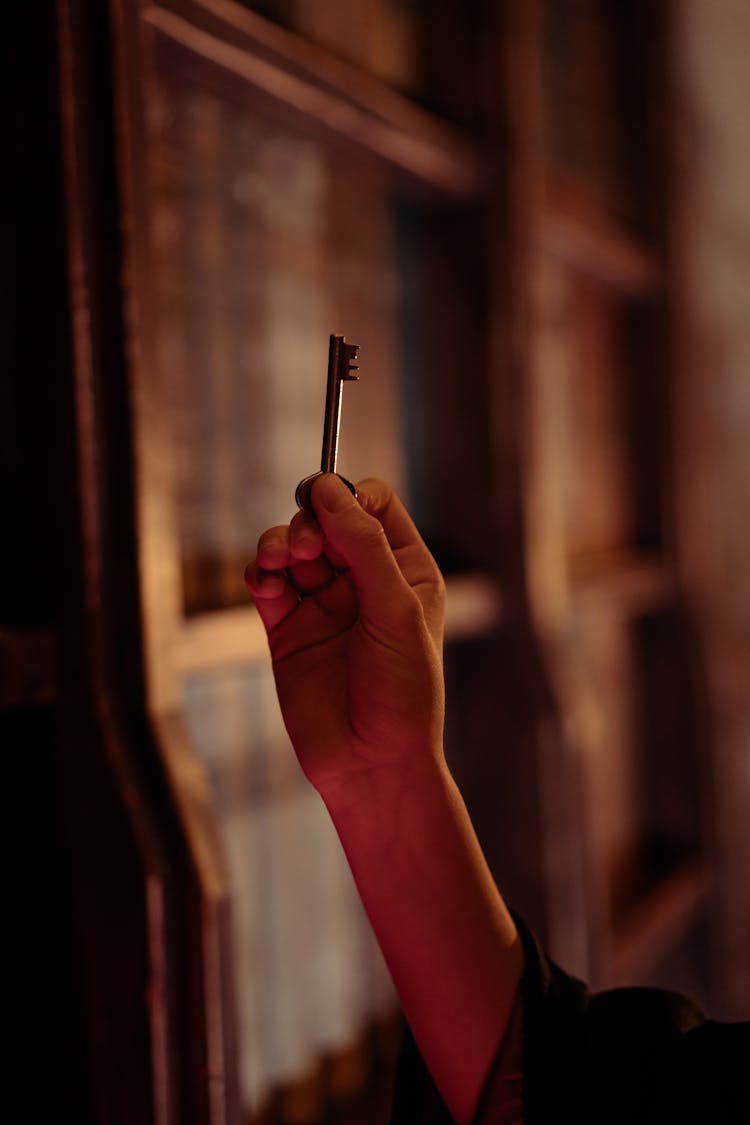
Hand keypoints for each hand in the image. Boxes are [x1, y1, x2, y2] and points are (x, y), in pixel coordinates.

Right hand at [244, 475, 445, 798]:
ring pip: (291, 547)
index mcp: (405, 570)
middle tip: (303, 547)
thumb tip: (327, 490)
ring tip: (278, 562)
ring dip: (278, 543)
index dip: (348, 498)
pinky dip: (260, 573)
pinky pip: (267, 583)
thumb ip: (363, 546)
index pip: (374, 506)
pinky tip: (265, 582)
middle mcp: (365, 581)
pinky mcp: (288, 629)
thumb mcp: (395, 610)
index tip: (325, 503)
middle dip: (309, 522)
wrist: (372, 764)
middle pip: (326, 520)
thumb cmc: (403, 693)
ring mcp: (324, 604)